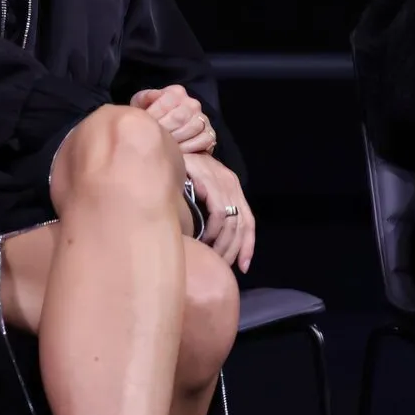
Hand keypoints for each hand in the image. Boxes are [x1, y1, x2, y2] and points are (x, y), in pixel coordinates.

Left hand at [131, 84, 216, 155]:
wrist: (168, 137)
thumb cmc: (153, 119)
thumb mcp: (142, 106)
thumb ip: (143, 100)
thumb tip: (149, 101)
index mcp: (176, 93)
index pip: (166, 103)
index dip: (154, 117)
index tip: (146, 127)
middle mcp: (192, 103)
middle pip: (179, 116)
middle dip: (165, 131)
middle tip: (155, 140)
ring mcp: (203, 119)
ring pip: (193, 127)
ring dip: (178, 140)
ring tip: (167, 146)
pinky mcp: (210, 134)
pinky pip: (204, 140)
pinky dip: (191, 147)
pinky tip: (180, 152)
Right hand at [182, 150, 254, 272]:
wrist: (165, 148)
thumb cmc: (179, 174)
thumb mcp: (199, 191)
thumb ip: (208, 209)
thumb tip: (212, 241)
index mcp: (232, 187)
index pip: (248, 221)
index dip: (248, 245)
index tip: (243, 267)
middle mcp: (231, 183)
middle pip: (242, 225)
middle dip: (233, 249)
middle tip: (220, 265)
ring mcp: (221, 180)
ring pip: (232, 222)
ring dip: (222, 243)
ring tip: (209, 254)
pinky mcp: (209, 180)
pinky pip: (219, 212)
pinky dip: (213, 230)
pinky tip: (203, 238)